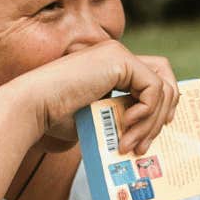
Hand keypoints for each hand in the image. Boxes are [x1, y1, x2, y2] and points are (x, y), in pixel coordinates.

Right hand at [0, 40, 179, 153]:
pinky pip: (154, 89)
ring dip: (150, 123)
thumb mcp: (98, 118)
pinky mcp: (119, 59)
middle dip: (163, 114)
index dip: (162, 103)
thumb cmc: (55, 118)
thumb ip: (121, 118)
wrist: (33, 106)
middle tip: (146, 144)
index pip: (152, 76)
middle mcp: (117, 55)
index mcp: (110, 66)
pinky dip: (146, 113)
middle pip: (165, 76)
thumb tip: (147, 137)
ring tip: (131, 146)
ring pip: (162, 87)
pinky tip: (126, 127)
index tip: (158, 130)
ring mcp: (118, 54)